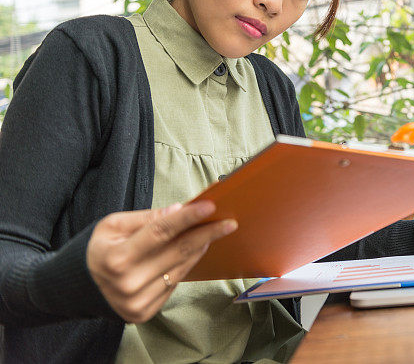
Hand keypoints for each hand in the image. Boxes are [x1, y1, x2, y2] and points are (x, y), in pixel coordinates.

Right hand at [86, 201, 236, 322]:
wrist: (80, 286)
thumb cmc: (99, 249)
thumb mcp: (113, 225)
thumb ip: (147, 218)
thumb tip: (178, 210)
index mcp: (116, 258)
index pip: (160, 232)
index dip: (187, 218)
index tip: (210, 206)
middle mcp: (128, 283)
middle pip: (177, 251)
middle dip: (206, 234)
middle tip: (228, 222)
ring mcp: (138, 301)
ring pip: (181, 268)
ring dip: (200, 248)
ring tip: (213, 232)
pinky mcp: (145, 311)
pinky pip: (175, 283)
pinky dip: (186, 265)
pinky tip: (195, 251)